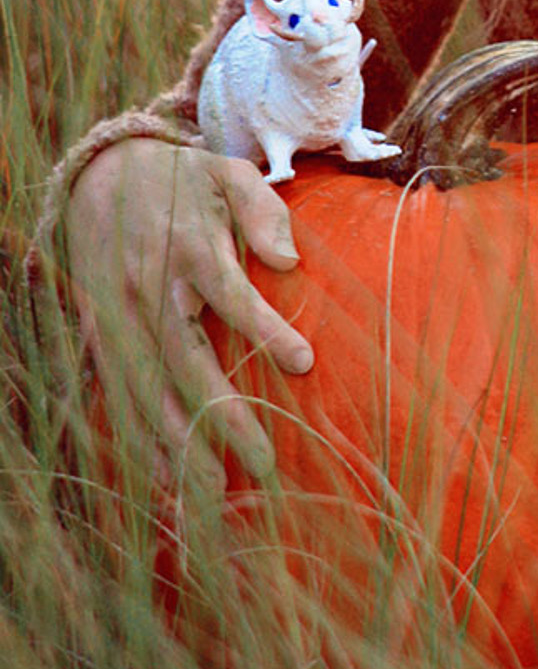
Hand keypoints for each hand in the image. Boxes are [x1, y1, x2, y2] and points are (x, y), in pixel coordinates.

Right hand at [65, 139, 313, 488]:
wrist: (102, 176)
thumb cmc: (184, 180)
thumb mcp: (229, 174)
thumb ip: (263, 210)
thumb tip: (288, 258)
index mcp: (189, 246)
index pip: (231, 295)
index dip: (265, 330)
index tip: (304, 364)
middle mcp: (150, 287)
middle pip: (186, 361)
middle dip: (222, 416)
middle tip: (263, 461)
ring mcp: (121, 316)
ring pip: (148, 390)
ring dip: (179, 444)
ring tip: (212, 493)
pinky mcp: (103, 334)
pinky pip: (121, 395)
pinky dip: (141, 438)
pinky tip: (165, 479)